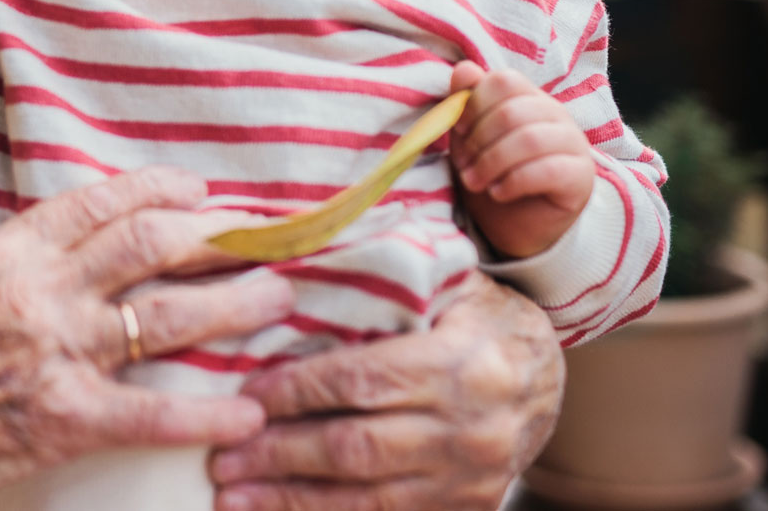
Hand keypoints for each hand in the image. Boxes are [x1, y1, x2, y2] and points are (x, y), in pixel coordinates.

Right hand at [0, 167, 296, 510]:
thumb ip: (3, 266)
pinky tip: (245, 412)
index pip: (100, 202)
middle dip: (218, 237)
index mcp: (5, 251)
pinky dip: (205, 413)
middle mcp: (38, 292)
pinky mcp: (61, 420)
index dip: (160, 189)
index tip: (197, 189)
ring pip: (167, 316)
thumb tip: (54, 254)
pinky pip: (152, 414)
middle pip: (151, 245)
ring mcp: (54, 354)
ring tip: (277, 301)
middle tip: (263, 238)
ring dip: (233, 306)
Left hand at [209, 271, 564, 509]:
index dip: (296, 391)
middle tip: (221, 457)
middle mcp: (468, 426)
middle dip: (279, 454)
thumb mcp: (443, 286)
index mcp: (458, 361)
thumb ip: (380, 286)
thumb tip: (283, 280)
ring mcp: (471, 476)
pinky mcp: (469, 507)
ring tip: (232, 498)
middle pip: (356, 447)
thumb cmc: (475, 318)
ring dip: (293, 500)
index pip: (361, 380)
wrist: (546, 375)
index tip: (244, 397)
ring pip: (368, 498)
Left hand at [448, 60, 594, 258]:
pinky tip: (498, 193)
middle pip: (513, 111)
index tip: (458, 131)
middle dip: (479, 141)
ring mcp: (573, 143)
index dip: (475, 104)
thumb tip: (464, 70)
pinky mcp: (582, 176)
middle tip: (463, 165)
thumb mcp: (470, 137)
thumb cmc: (492, 173)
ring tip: (475, 182)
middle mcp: (555, 114)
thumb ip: (467, 103)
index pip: (504, 81)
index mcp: (528, 97)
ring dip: (492, 162)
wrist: (516, 223)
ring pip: (530, 139)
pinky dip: (514, 181)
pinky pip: (548, 170)